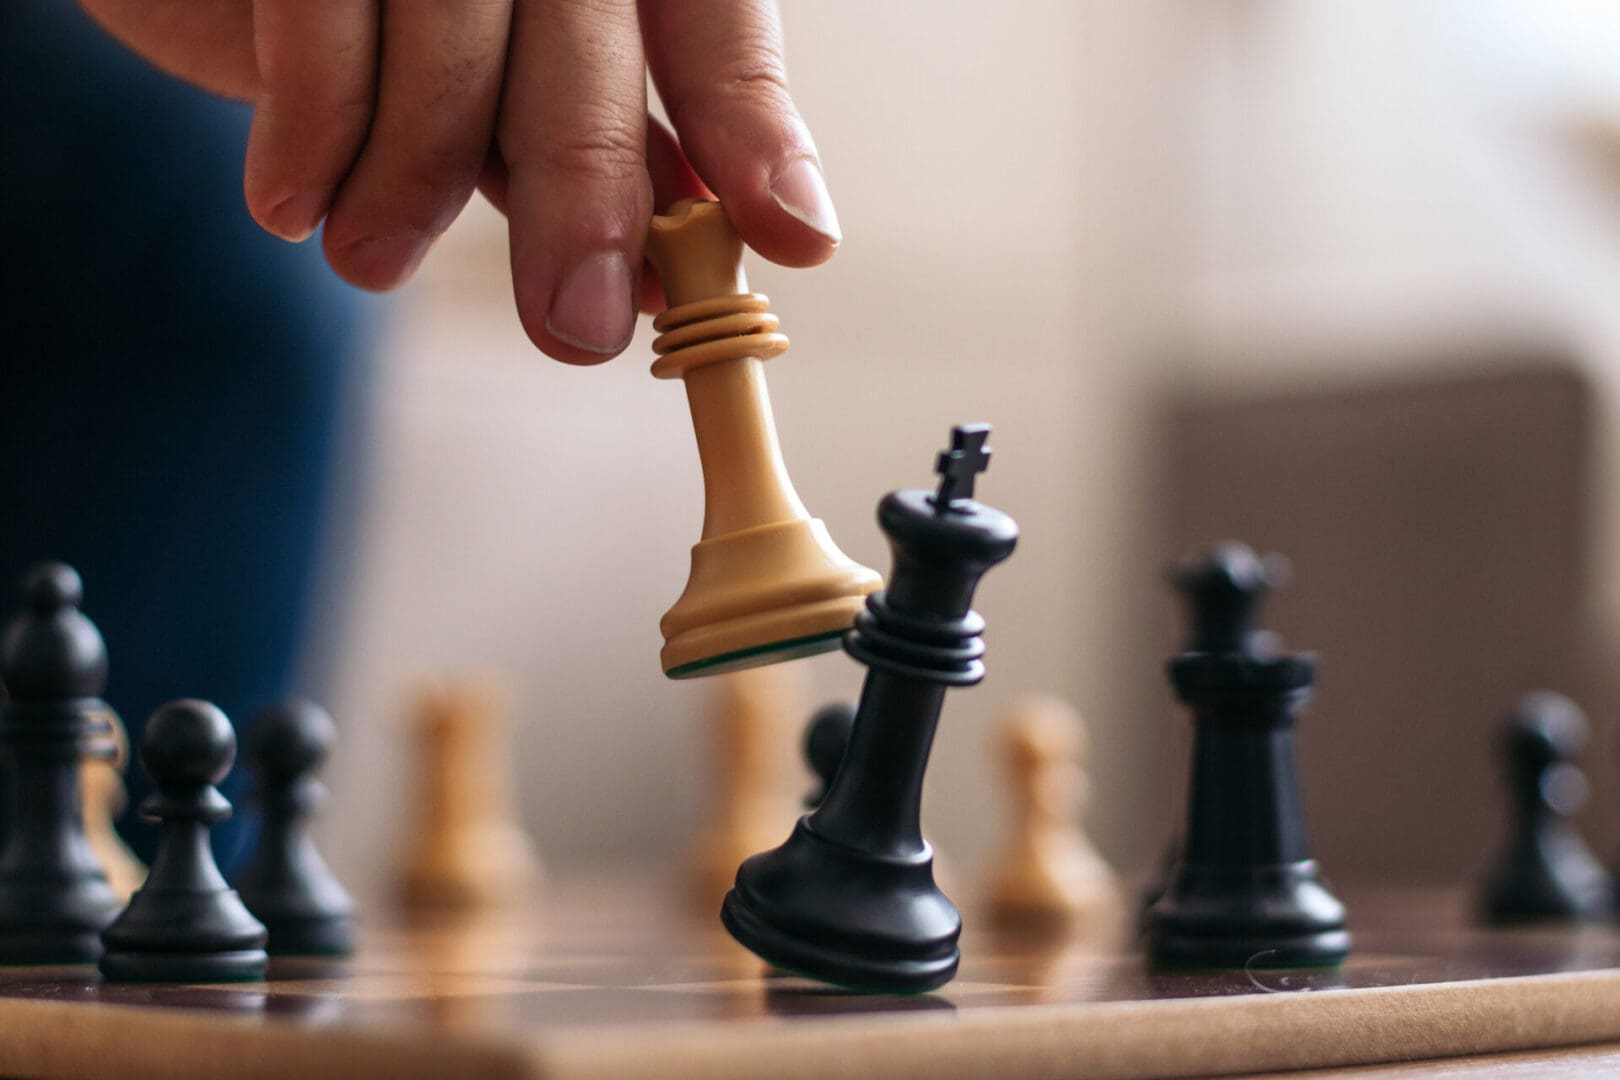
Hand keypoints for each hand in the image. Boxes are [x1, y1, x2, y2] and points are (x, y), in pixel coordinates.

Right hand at [79, 0, 840, 362]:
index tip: (799, 240)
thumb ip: (595, 161)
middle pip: (588, 56)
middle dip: (585, 202)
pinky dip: (311, 134)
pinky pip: (319, 29)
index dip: (758, 139)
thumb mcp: (522, 95)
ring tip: (373, 263)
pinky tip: (294, 206)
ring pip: (453, 50)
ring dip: (415, 182)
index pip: (719, 36)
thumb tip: (666, 275)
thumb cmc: (400, 34)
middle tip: (578, 330)